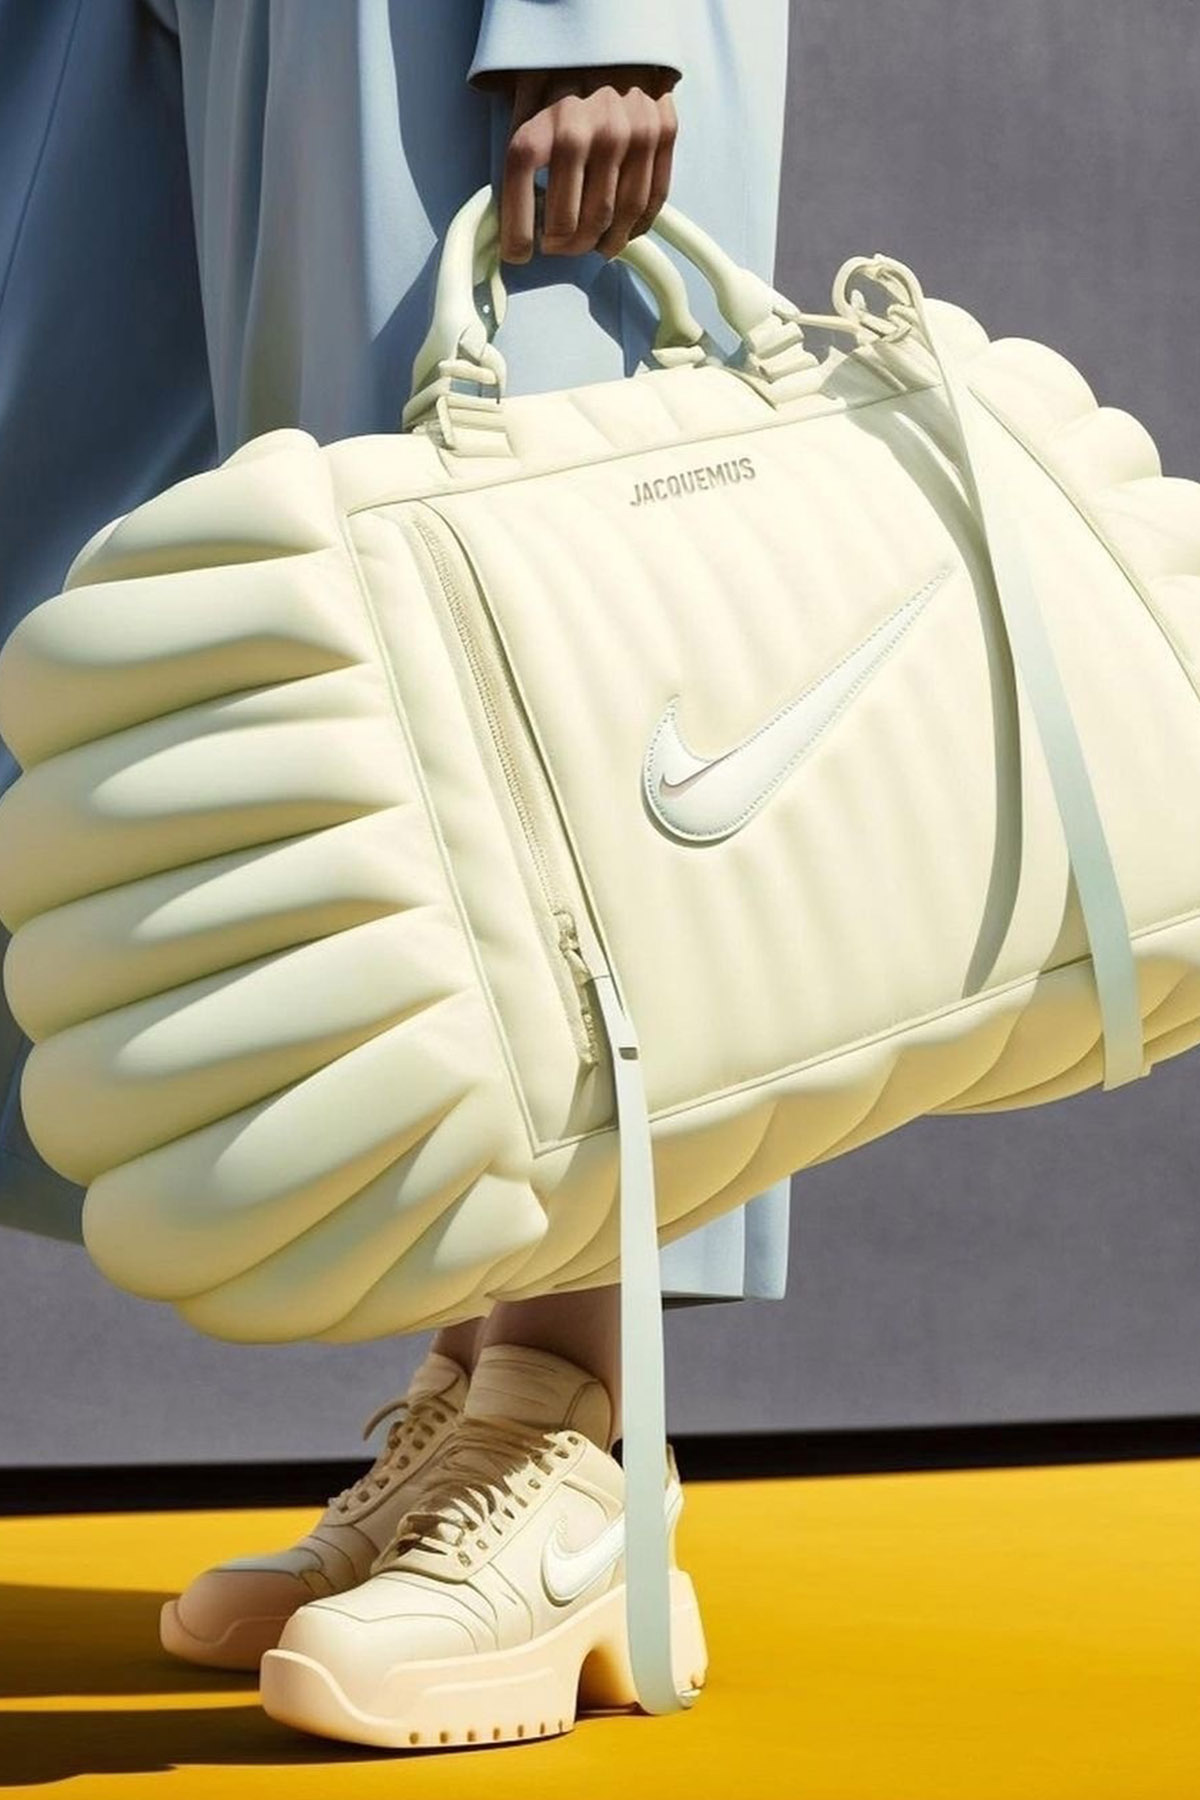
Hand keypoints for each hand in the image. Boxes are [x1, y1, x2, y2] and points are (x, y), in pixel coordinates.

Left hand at [491, 65, 678, 262]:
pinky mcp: (661, 132)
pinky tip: (619, 234)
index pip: (520, 201)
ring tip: (589, 246)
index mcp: (541, 126)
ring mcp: (628, 134)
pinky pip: (651, 200)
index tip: (518, 254)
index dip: (517, 238)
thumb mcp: (524, 96)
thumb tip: (509, 209)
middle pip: (572, 222)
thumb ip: (520, 148)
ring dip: (598, 243)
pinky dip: (634, 227)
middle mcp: (584, 133)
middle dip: (562, 245)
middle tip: (558, 246)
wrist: (615, 27)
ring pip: (614, 219)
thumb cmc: (562, 67)